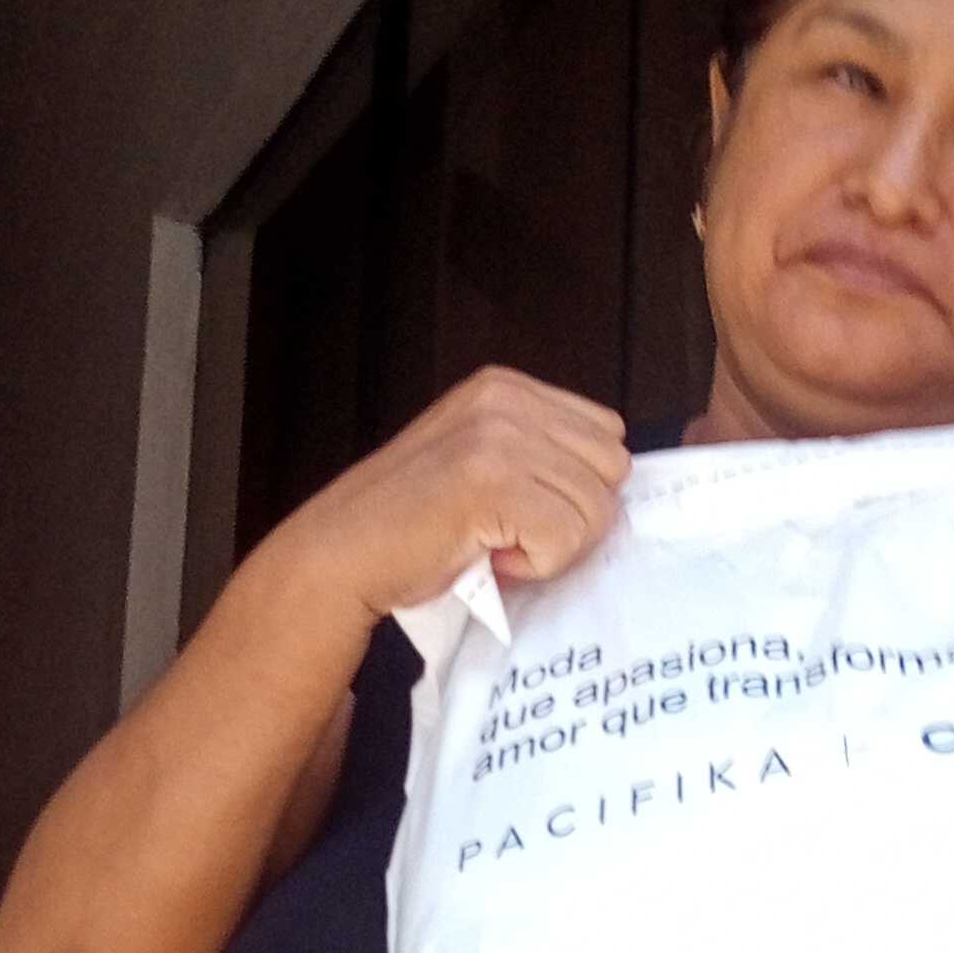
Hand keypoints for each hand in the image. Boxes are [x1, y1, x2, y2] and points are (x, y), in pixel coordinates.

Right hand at [282, 366, 632, 623]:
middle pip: (612, 468)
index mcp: (506, 387)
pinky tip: (490, 557)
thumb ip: (538, 451)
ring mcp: (499, 438)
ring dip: (554, 545)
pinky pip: (567, 538)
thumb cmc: (412, 524)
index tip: (522, 508)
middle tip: (513, 532)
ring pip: (596, 508)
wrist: (341, 555)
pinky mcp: (493, 483)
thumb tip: (610, 482)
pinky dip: (536, 565)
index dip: (576, 486)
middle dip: (575, 516)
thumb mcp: (480, 457)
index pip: (607, 433)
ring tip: (496, 543)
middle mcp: (506, 400)